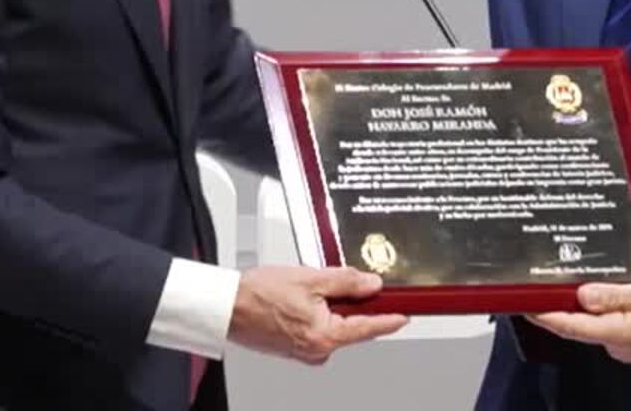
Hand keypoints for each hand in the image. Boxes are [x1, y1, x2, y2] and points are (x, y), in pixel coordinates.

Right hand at [227, 266, 407, 364]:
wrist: (227, 305)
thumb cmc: (259, 295)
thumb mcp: (311, 279)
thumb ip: (347, 281)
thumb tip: (371, 285)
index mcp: (325, 336)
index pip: (368, 327)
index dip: (389, 318)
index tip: (404, 315)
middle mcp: (317, 350)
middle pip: (350, 324)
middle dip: (350, 302)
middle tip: (340, 281)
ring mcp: (304, 351)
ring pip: (332, 324)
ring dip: (330, 305)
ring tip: (308, 287)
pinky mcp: (293, 348)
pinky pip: (316, 328)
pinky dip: (316, 312)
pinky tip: (300, 297)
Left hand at [525, 281, 630, 370]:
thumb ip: (615, 295)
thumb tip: (581, 294)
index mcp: (616, 333)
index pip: (569, 325)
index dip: (543, 314)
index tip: (521, 301)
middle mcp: (614, 344)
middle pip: (577, 324)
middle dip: (558, 305)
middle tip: (539, 280)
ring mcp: (624, 346)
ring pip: (593, 323)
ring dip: (579, 305)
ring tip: (564, 278)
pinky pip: (608, 324)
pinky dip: (598, 309)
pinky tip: (597, 291)